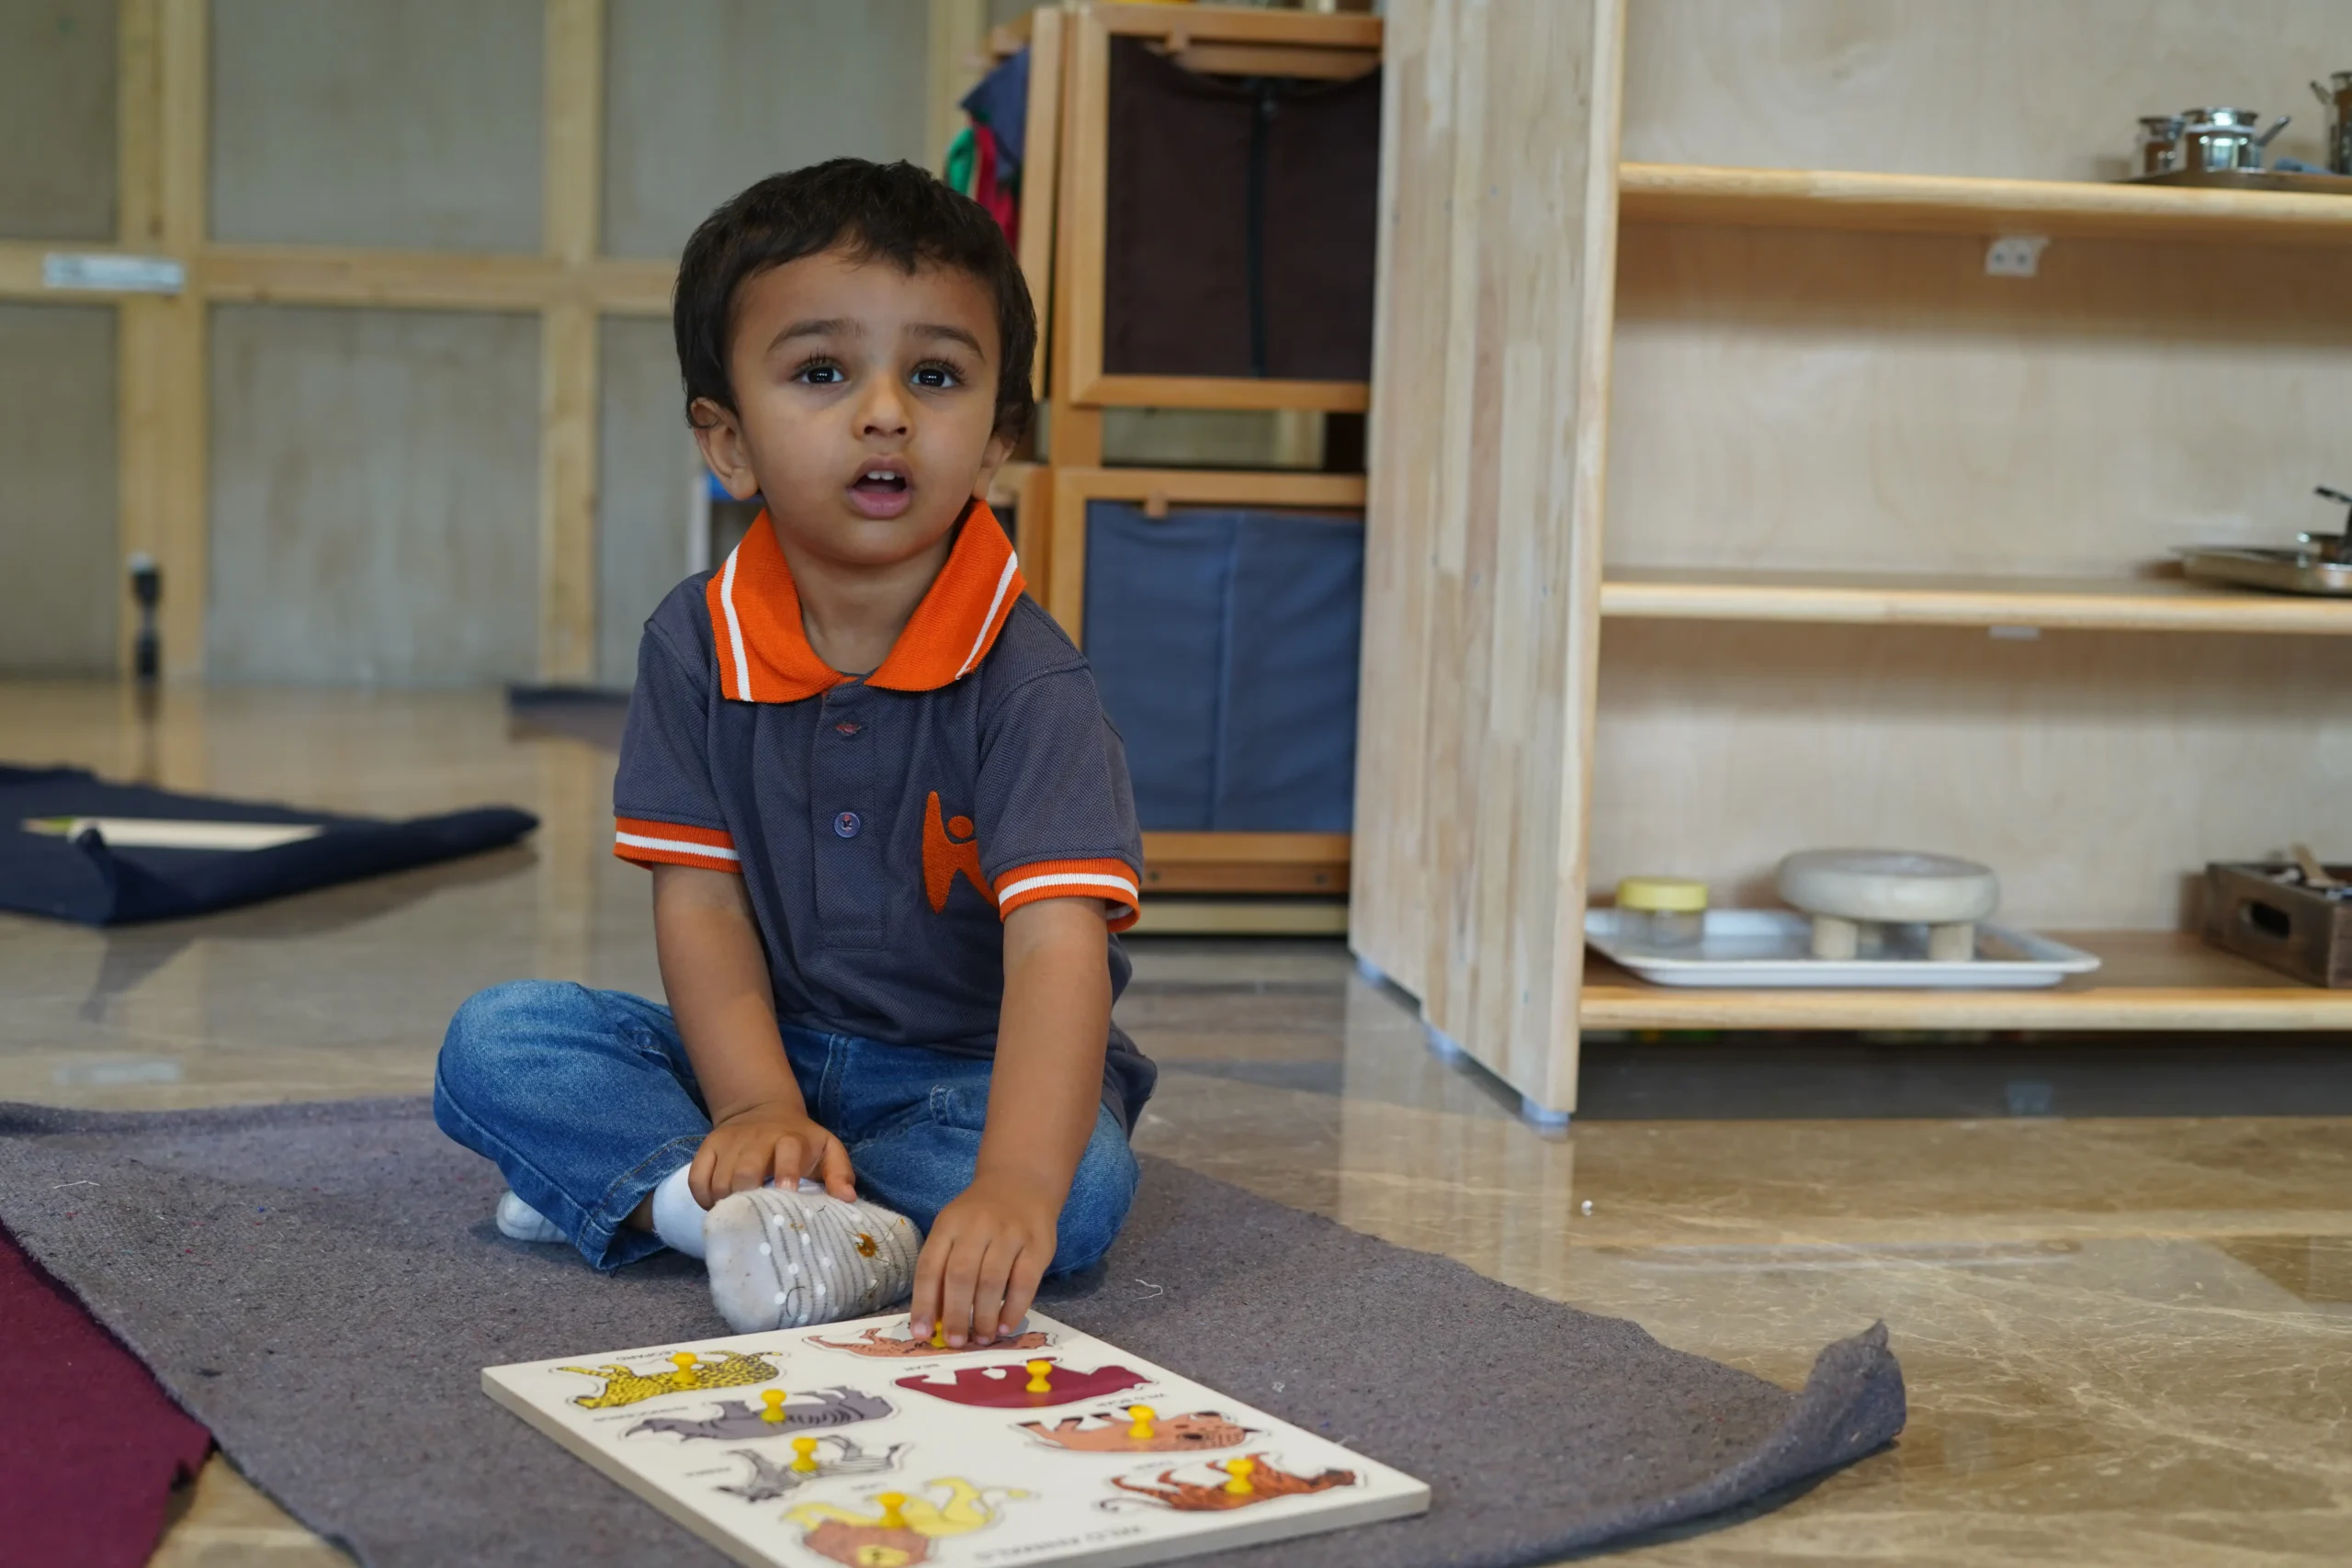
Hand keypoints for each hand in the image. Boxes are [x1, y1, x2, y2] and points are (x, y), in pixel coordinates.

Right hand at [688, 1101, 855, 1207]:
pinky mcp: (708, 1147)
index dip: (786, 1174)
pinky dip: (703, 1197)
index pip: (787, 1153)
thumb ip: (840, 1173)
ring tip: (740, 1216)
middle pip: (744, 1172)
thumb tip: (847, 1199)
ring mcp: (730, 1143)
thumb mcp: (828, 1150)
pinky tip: (717, 1206)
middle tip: (756, 1217)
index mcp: (790, 1139)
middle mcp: (757, 1139)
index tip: (785, 1196)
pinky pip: (697, 1178)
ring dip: (727, 1203)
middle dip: (748, 1198)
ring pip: (720, 1180)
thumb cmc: (802, 1142)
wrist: (763, 1111)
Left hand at [908, 1173, 1059, 1347]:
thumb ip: (942, 1270)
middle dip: (956, 1315)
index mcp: (949, 1224)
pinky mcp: (1038, 1244)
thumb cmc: (979, 1217)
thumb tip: (933, 1321)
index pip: (930, 1266)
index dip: (924, 1303)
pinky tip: (1004, 1326)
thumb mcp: (953, 1231)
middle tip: (955, 1342)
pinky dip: (1013, 1309)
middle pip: (961, 1276)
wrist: (1022, 1183)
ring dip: (984, 1316)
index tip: (921, 1333)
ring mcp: (1010, 1233)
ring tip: (981, 1338)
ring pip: (992, 1281)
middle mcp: (978, 1226)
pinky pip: (1024, 1283)